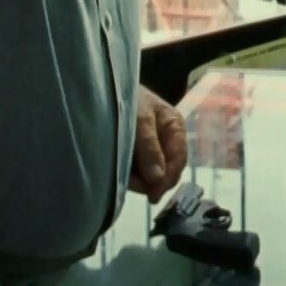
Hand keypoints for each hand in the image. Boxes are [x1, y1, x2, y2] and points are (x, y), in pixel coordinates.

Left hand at [130, 86, 186, 202]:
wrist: (106, 90)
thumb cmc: (128, 100)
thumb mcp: (139, 119)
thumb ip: (149, 147)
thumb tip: (158, 179)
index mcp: (176, 128)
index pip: (178, 160)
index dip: (168, 179)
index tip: (152, 195)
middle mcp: (168, 140)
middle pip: (167, 171)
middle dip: (151, 181)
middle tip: (131, 183)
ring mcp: (154, 148)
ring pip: (153, 175)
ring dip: (139, 179)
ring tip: (123, 174)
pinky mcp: (139, 154)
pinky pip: (141, 173)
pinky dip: (132, 175)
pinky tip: (122, 170)